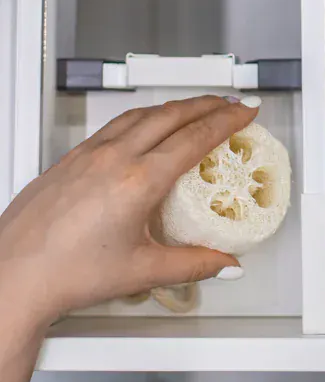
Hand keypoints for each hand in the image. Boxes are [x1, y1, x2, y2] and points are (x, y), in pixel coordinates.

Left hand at [0, 96, 258, 331]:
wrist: (12, 278)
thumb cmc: (65, 275)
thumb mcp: (142, 271)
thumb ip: (193, 264)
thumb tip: (224, 263)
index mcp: (138, 182)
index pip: (195, 138)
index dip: (227, 121)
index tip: (245, 112)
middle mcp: (114, 159)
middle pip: (172, 115)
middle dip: (208, 104)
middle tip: (230, 104)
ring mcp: (89, 154)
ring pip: (142, 114)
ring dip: (175, 106)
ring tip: (195, 107)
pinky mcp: (69, 158)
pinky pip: (115, 124)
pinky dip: (143, 116)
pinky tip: (146, 124)